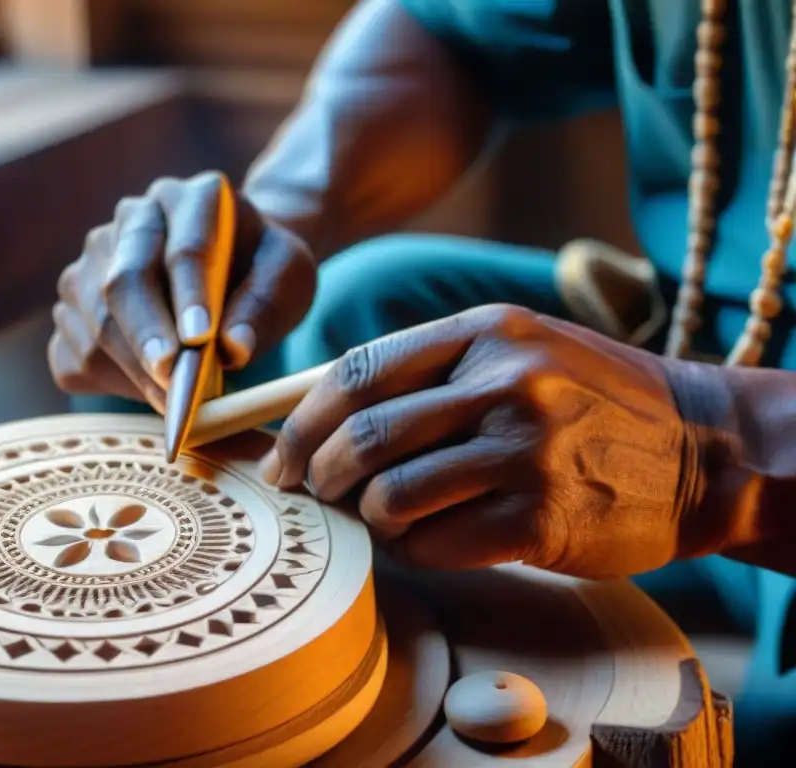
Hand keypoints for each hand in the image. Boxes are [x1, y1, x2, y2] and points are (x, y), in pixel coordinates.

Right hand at [48, 171, 316, 410]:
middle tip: (172, 381)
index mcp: (193, 200)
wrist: (235, 269)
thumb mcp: (289, 278)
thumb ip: (266, 306)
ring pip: (91, 319)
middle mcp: (135, 218)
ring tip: (173, 401)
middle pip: (123, 280)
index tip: (200, 338)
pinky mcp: (75, 301)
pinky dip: (106, 381)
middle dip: (146, 337)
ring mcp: (95, 258)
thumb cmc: (263, 272)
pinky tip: (147, 390)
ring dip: (130, 369)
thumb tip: (234, 349)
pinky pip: (71, 351)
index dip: (189, 295)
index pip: (184, 247)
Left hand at [260, 304, 708, 579]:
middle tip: (312, 493)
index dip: (304, 421)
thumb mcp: (518, 348)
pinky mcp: (541, 518)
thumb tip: (324, 408)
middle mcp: (504, 383)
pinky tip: (426, 541)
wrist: (700, 450)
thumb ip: (430, 368)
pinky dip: (412, 549)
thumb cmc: (590, 399)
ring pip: (392, 496)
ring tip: (381, 517)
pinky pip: (435, 544)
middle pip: (365, 436)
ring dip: (369, 517)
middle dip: (319, 474)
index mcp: (485, 332)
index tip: (284, 455)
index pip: (359, 373)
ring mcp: (525, 451)